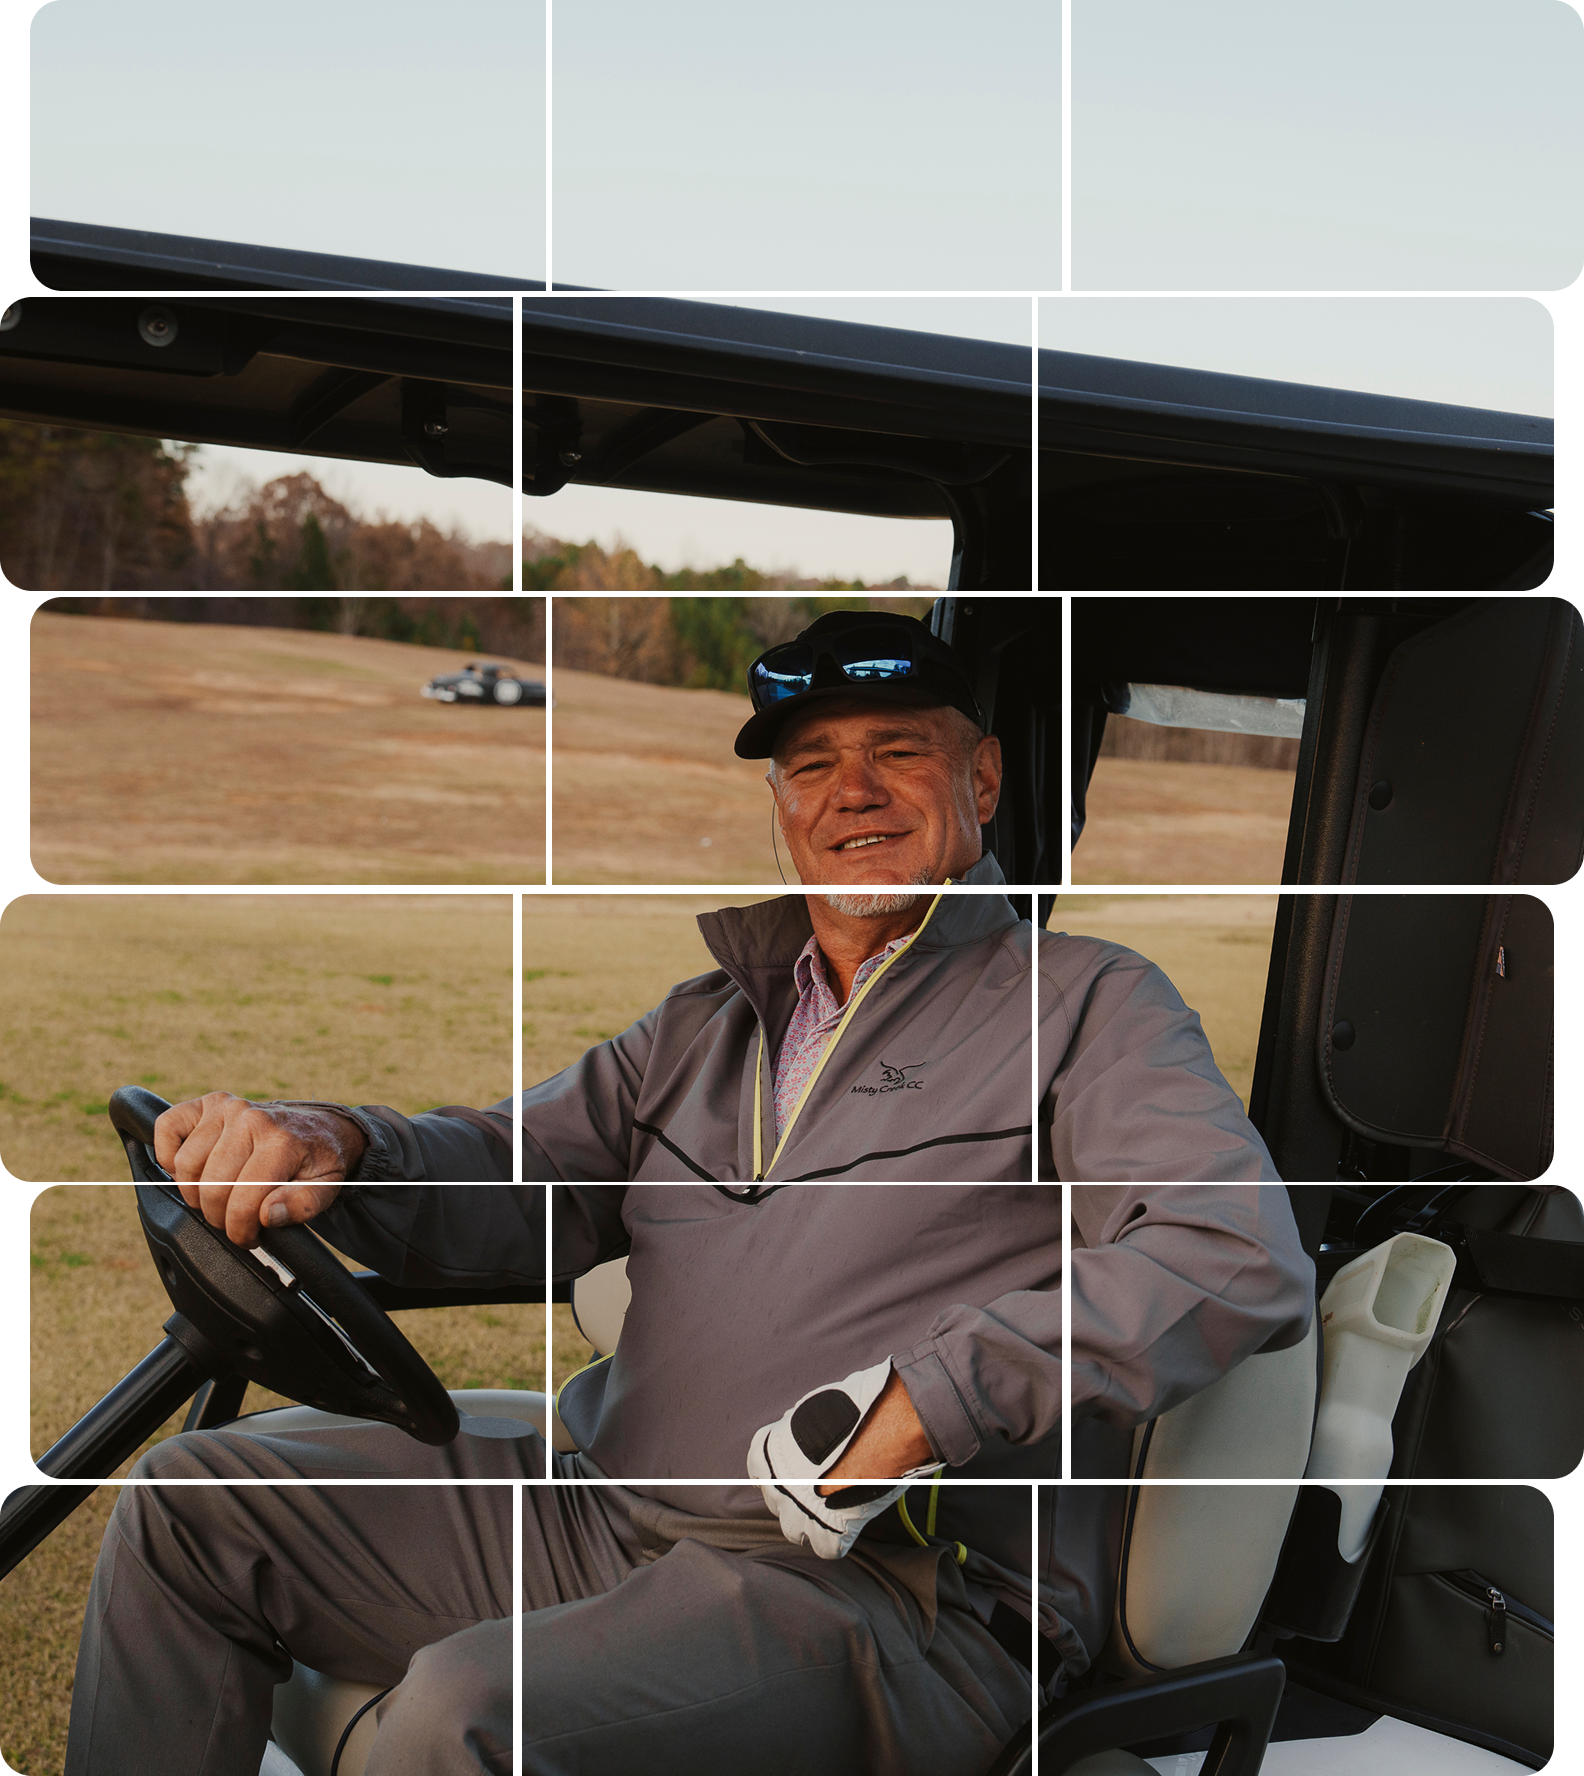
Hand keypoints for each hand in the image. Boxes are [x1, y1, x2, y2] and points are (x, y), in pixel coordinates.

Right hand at [154, 1091, 365, 1247]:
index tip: (249, 1237)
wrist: (320, 1127)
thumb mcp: (326, 1188)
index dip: (240, 1230)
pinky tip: (193, 1171)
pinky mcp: (207, 1103)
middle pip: (210, 1187)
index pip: (243, 1201)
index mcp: (281, 1142)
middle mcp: (250, 1119)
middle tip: (234, 1220)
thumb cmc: (318, 1160)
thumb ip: (302, 1205)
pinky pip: (167, 1128)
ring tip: (219, 1197)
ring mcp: (226, 1108)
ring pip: (186, 1165)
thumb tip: (268, 1214)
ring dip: (195, 1192)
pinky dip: (168, 1154)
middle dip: (219, 1216)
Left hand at [747, 1360, 938, 1559]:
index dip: (781, 1468)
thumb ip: (800, 1433)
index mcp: (768, 1453)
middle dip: (796, 1494)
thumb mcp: (814, 1411)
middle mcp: (777, 1485)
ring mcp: (801, 1513)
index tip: (798, 1465)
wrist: (887, 1425)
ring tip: (834, 1504)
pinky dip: (837, 1539)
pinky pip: (826, 1548)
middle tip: (822, 1482)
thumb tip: (803, 1439)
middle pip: (777, 1500)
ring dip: (810, 1521)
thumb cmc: (855, 1407)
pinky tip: (850, 1522)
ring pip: (794, 1530)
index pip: (759, 1470)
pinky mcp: (830, 1532)